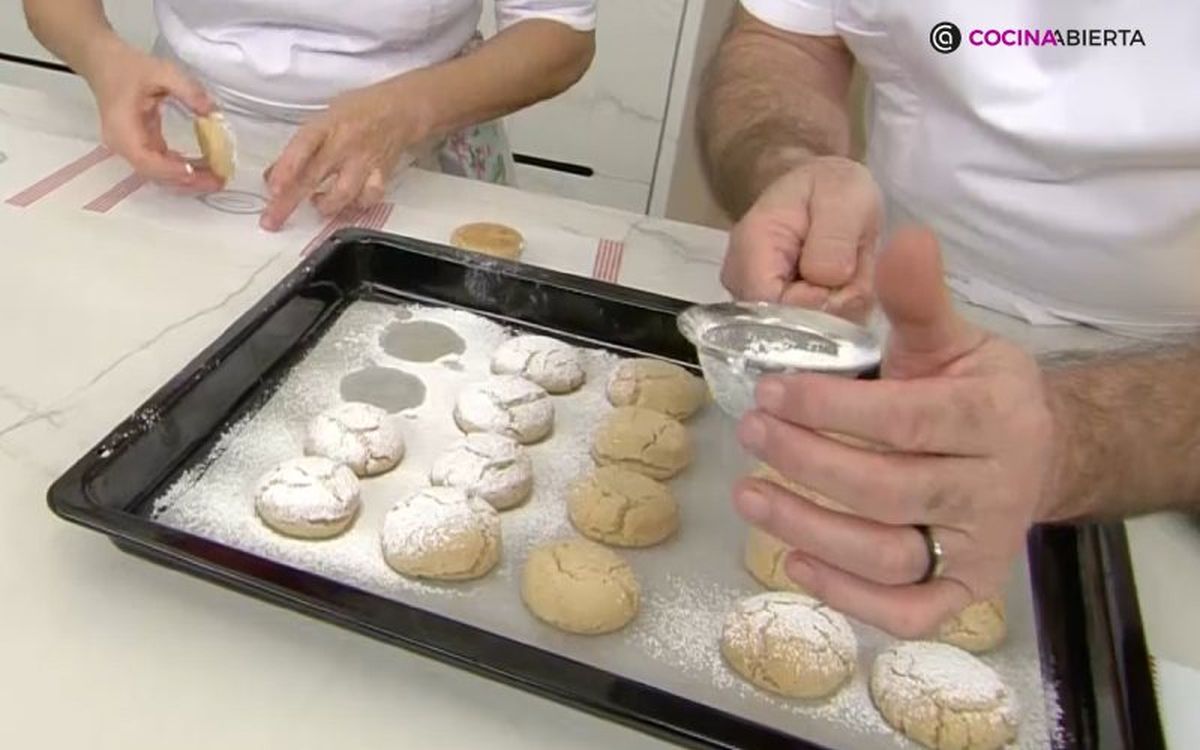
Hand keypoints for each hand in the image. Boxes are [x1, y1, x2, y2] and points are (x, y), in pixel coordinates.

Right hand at [81, 35, 221, 190]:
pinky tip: (206, 168)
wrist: (104, 63)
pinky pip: (162, 165)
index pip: (144, 159)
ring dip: (188, 180)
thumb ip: (189, 90)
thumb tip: (214, 112)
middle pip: (154, 174)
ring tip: (217, 178)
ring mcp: (131, 148)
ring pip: (159, 174)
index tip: (195, 171)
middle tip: (219, 181)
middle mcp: (123, 145)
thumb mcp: (161, 70)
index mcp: (121, 128)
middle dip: (187, 181)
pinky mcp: (141, 146)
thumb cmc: (128, 66)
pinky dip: (183, 169)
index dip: (169, 169)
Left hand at [260, 79, 427, 230]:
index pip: (301, 147)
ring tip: (318, 205)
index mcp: (326, 126)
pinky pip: (368, 198)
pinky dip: (356, 206)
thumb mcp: (323, 119)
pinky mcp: (381, 174)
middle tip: (273, 219)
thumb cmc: (358, 112)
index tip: (272, 189)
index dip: (285, 169)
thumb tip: (274, 174)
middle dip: (289, 202)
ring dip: (325, 206)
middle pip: (312, 177)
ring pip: (343, 193)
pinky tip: (348, 205)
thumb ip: (300, 147)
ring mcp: (364, 161)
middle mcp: (344, 144)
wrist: (399, 110)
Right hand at [721, 156, 880, 322]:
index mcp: (750, 249)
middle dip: (834, 306)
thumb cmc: (831, 189)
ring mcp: (759, 307)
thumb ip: (834, 237)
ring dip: (843, 309)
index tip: (845, 277)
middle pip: (788, 327)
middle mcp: (743, 285)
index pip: (769, 305)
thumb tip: (826, 279)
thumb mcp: (842, 196)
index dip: (813, 304)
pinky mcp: (780, 320)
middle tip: (855, 266)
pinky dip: (843, 315)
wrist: (827, 195)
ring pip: (807, 336)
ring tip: (851, 269)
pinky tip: (846, 285)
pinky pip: (818, 336)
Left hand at [732, 227, 1057, 637]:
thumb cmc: (974, 392)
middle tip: (749, 435)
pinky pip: (909, 612)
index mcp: (993, 416)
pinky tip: (793, 562)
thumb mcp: (950, 340)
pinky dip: (849, 596)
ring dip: (809, 529)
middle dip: (806, 463)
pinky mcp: (963, 591)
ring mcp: (980, 548)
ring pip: (888, 553)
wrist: (1033, 455)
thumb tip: (906, 235)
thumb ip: (919, 300)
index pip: (902, 418)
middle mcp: (994, 488)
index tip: (768, 394)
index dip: (829, 410)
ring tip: (748, 498)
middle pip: (888, 488)